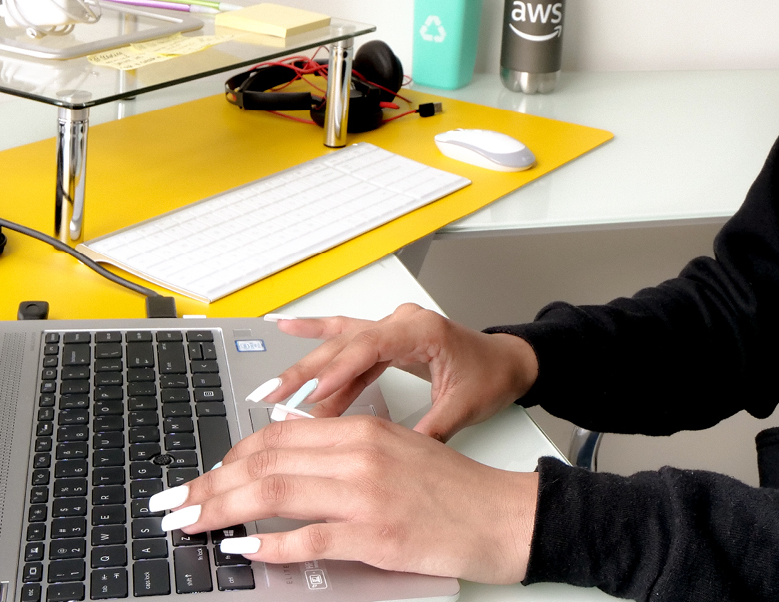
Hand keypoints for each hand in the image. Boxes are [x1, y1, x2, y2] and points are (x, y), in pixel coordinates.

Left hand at [155, 410, 536, 582]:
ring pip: (275, 491)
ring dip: (220, 508)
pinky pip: (308, 538)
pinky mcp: (376, 534)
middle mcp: (361, 454)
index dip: (226, 457)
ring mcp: (367, 494)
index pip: (276, 436)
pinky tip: (242, 548)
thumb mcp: (396, 453)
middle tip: (171, 502)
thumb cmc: (452, 490)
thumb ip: (342, 455)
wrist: (504, 516)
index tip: (197, 478)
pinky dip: (268, 543)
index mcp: (363, 430)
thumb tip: (282, 467)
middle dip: (208, 483)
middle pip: (264, 460)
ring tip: (188, 522)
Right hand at [250, 305, 537, 438]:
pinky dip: (315, 333)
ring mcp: (392, 327)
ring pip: (340, 344)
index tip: (313, 395)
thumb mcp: (464, 406)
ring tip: (271, 392)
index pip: (371, 347)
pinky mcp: (386, 337)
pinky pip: (345, 334)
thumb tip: (400, 455)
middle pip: (346, 344)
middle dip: (307, 372)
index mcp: (423, 331)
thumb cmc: (491, 377)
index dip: (340, 371)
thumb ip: (431, 428)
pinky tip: (286, 327)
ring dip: (306, 368)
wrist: (507, 362)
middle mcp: (403, 323)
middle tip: (273, 396)